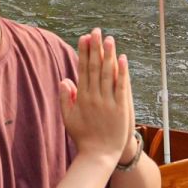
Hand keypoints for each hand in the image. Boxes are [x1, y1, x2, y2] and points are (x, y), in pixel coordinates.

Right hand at [59, 29, 130, 165]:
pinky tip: (122, 59)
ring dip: (108, 55)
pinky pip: (121, 86)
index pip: (83, 70)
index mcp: (82, 98)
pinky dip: (122, 72)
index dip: (84, 53)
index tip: (84, 38)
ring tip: (109, 39)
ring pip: (108, 73)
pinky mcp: (121, 108)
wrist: (99, 155)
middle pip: (95, 67)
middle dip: (95, 48)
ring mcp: (108, 102)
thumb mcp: (69, 118)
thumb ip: (66, 99)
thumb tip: (65, 79)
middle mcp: (94, 97)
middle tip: (96, 31)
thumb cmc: (84, 137)